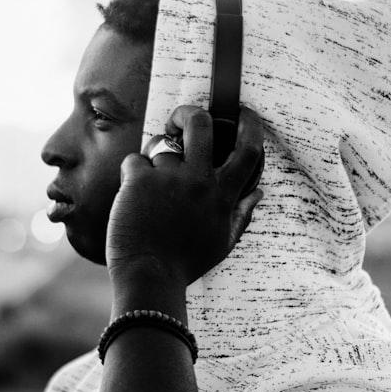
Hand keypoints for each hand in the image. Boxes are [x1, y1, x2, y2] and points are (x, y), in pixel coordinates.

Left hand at [106, 105, 264, 296]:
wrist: (150, 278)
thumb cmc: (186, 263)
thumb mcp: (223, 242)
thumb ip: (242, 213)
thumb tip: (259, 192)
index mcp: (222, 195)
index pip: (247, 149)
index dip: (249, 124)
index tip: (244, 113)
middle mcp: (199, 181)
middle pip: (201, 123)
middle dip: (188, 113)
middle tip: (179, 122)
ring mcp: (169, 178)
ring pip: (159, 143)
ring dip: (153, 158)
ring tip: (149, 186)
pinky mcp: (139, 181)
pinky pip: (134, 160)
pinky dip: (131, 174)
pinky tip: (132, 198)